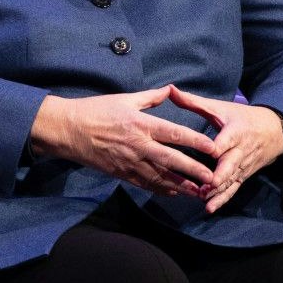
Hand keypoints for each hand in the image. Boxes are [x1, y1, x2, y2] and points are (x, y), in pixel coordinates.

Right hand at [29, 88, 218, 197]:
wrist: (69, 131)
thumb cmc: (96, 110)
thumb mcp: (125, 99)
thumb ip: (150, 97)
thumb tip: (170, 90)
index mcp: (142, 124)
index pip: (175, 134)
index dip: (196, 142)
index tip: (213, 148)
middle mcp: (138, 146)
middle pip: (172, 160)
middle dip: (193, 171)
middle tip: (212, 178)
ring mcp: (130, 162)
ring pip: (160, 177)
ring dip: (181, 186)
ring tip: (199, 192)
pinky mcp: (121, 173)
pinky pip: (145, 184)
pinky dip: (161, 189)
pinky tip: (174, 193)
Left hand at [166, 85, 282, 213]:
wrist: (273, 131)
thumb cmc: (241, 117)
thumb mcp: (220, 108)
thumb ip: (193, 102)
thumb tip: (171, 90)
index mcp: (235, 132)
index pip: (227, 140)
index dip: (218, 146)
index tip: (210, 151)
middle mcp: (241, 151)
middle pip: (231, 164)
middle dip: (220, 174)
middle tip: (207, 184)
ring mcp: (242, 166)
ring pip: (231, 180)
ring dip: (218, 191)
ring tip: (203, 199)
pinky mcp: (242, 176)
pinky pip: (233, 189)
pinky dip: (222, 199)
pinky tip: (209, 208)